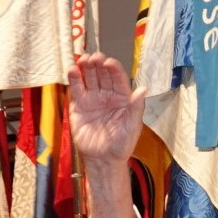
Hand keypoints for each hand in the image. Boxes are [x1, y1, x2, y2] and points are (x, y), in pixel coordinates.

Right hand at [67, 53, 145, 167]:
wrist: (102, 159)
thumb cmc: (121, 145)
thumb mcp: (132, 127)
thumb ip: (136, 107)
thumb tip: (143, 89)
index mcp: (123, 99)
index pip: (118, 79)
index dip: (114, 69)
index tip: (109, 62)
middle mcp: (107, 96)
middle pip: (102, 75)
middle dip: (98, 64)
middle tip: (94, 57)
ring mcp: (92, 99)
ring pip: (88, 78)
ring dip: (86, 67)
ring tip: (84, 60)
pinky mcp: (79, 104)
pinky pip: (76, 88)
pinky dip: (74, 78)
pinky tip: (73, 71)